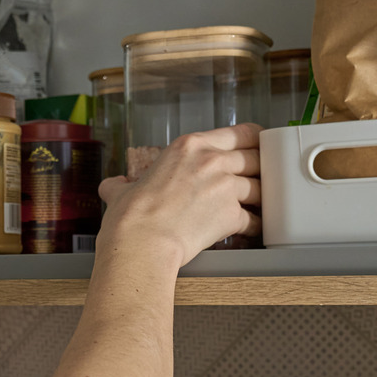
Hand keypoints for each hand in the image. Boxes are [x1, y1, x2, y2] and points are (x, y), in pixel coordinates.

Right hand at [97, 124, 261, 268]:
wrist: (140, 243)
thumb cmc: (130, 218)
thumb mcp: (121, 191)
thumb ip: (122, 184)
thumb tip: (115, 186)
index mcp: (189, 146)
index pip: (241, 133)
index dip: (255, 141)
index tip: (259, 149)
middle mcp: (212, 160)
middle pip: (256, 159)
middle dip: (261, 171)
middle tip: (261, 181)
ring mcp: (225, 187)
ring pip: (259, 189)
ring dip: (260, 200)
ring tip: (257, 209)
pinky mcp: (232, 215)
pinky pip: (255, 219)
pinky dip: (255, 226)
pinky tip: (250, 231)